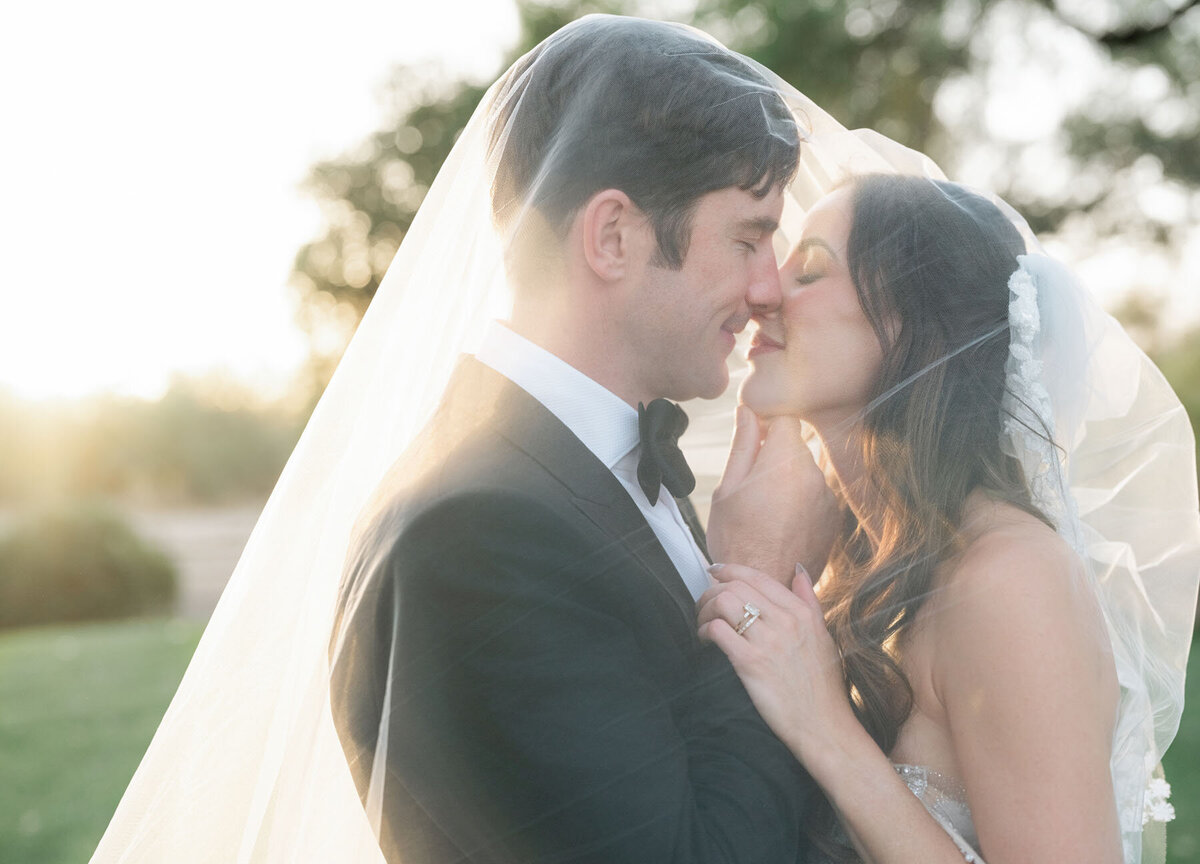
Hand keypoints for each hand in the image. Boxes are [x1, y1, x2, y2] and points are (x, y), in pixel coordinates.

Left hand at [697, 563, 854, 765]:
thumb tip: (799, 570)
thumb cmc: (823, 687)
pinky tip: (705, 640)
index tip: (715, 570)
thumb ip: (809, 601)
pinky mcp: (751, 663)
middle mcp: (786, 622)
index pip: (759, 577)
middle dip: (712, 591)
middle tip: (704, 604)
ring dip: (705, 609)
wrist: (825, 727)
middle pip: (736, 587)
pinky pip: (719, 630)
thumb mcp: (824, 636)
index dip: (730, 569)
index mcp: (802, 613)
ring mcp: (769, 641)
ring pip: (724, 602)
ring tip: (702, 623)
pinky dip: (705, 630)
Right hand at [706, 406, 837, 582]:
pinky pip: (816, 495)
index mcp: (784, 461)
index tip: (753, 443)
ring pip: (806, 472)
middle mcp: (813, 474)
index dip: (767, 426)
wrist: (764, 584)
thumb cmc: (737, 538)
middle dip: (776, 456)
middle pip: (796, 446)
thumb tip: (747, 411)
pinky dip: (801, 502)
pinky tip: (782, 524)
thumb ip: (742, 444)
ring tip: (766, 511)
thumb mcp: (727, 488)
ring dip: (789, 480)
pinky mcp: (833, 517)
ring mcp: (827, 497)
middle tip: (752, 486)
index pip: (785, 419)